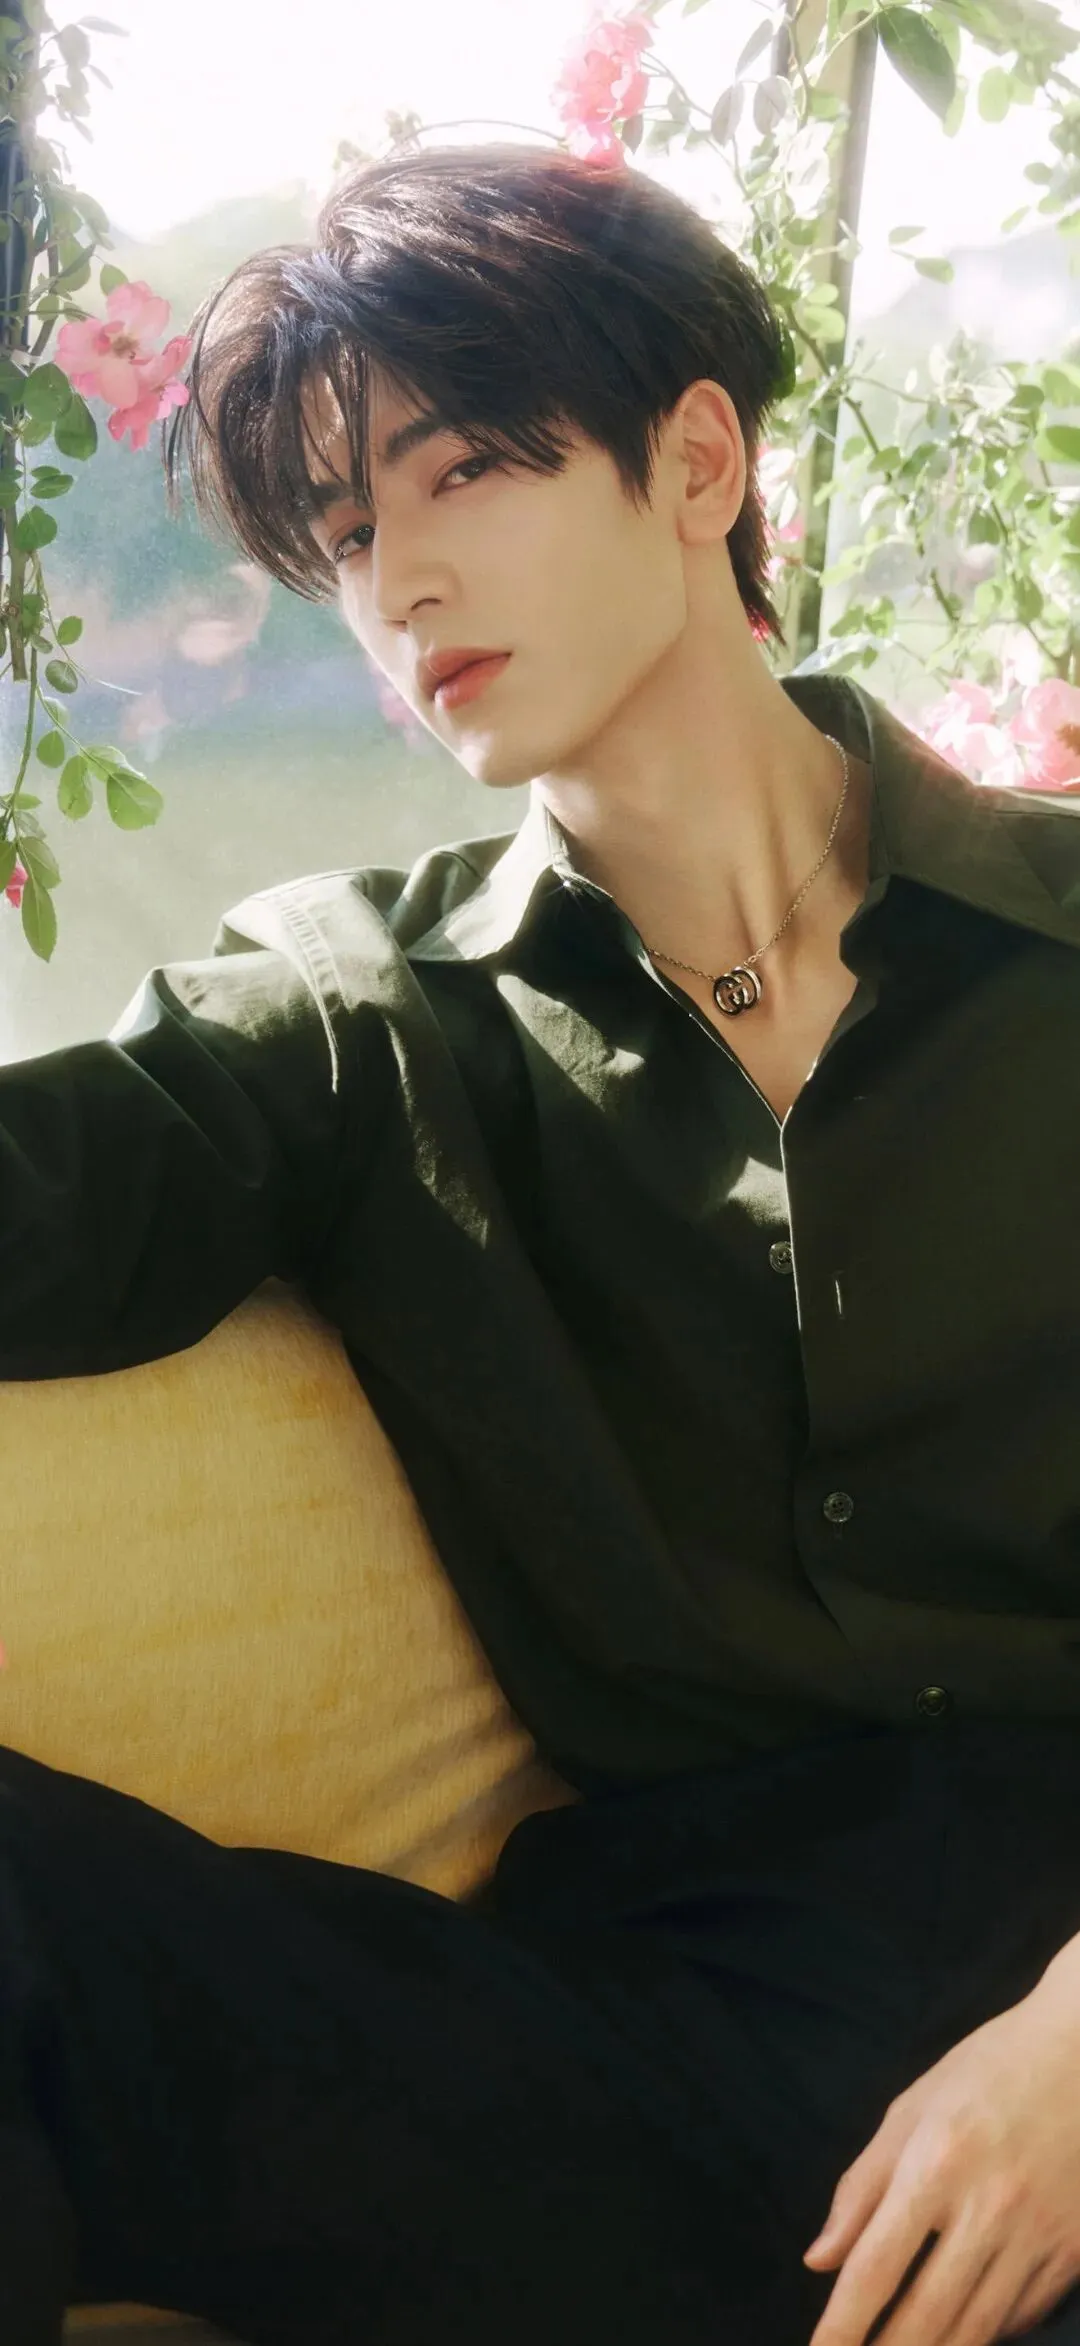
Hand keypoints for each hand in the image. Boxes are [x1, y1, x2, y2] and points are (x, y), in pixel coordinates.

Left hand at [803, 1982, 1079, 2345]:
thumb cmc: (989, 2071)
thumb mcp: (913, 2110)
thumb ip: (862, 2187)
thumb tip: (820, 2260)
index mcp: (936, 2163)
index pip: (875, 2268)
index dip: (843, 2326)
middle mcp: (989, 2207)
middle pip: (926, 2316)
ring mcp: (1039, 2235)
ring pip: (976, 2329)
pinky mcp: (1075, 2250)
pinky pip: (1022, 2315)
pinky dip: (987, 2333)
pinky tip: (961, 2334)